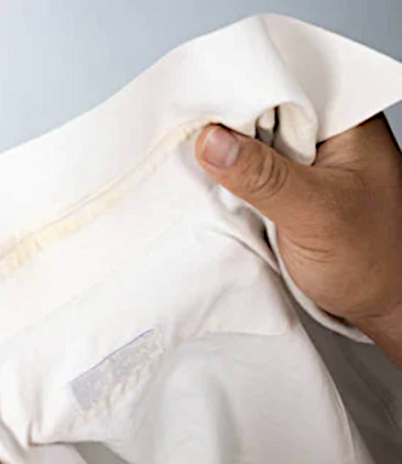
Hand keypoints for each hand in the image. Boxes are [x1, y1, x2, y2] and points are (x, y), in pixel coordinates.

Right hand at [195, 113, 401, 366]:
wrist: (379, 307)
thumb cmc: (370, 261)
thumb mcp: (316, 213)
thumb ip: (265, 176)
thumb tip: (210, 139)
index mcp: (346, 120)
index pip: (283, 83)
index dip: (236, 90)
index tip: (193, 107)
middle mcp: (324, 133)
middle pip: (261, 109)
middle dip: (223, 123)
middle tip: (181, 134)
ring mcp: (304, 161)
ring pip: (251, 141)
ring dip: (222, 153)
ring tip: (188, 157)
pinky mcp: (286, 187)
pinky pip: (248, 169)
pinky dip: (228, 177)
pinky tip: (208, 182)